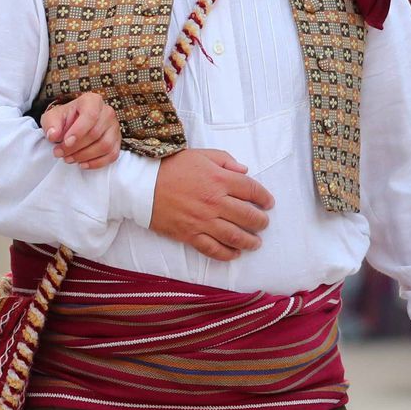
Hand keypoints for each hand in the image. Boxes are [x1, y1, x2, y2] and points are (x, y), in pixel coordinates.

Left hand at [41, 92, 121, 168]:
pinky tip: (82, 164)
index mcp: (92, 101)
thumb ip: (51, 124)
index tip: (66, 142)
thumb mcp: (52, 118)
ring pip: (105, 145)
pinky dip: (96, 163)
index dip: (79, 131)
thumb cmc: (64, 119)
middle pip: (96, 133)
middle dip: (76, 147)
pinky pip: (112, 155)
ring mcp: (114, 127)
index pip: (90, 115)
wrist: (72, 124)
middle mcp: (107, 112)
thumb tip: (53, 135)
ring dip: (85, 156)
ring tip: (69, 159)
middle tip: (60, 153)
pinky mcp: (117, 141)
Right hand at [147, 148, 274, 261]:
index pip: (251, 189)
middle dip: (261, 222)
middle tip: (264, 224)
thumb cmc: (171, 167)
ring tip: (255, 243)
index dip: (264, 197)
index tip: (268, 203)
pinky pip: (213, 249)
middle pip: (248, 216)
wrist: (141, 185)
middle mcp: (214, 201)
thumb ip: (225, 161)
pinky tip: (234, 254)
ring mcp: (202, 220)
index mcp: (218, 179)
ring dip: (250, 241)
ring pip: (234, 236)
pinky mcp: (190, 234)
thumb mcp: (200, 155)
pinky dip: (227, 254)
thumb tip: (244, 171)